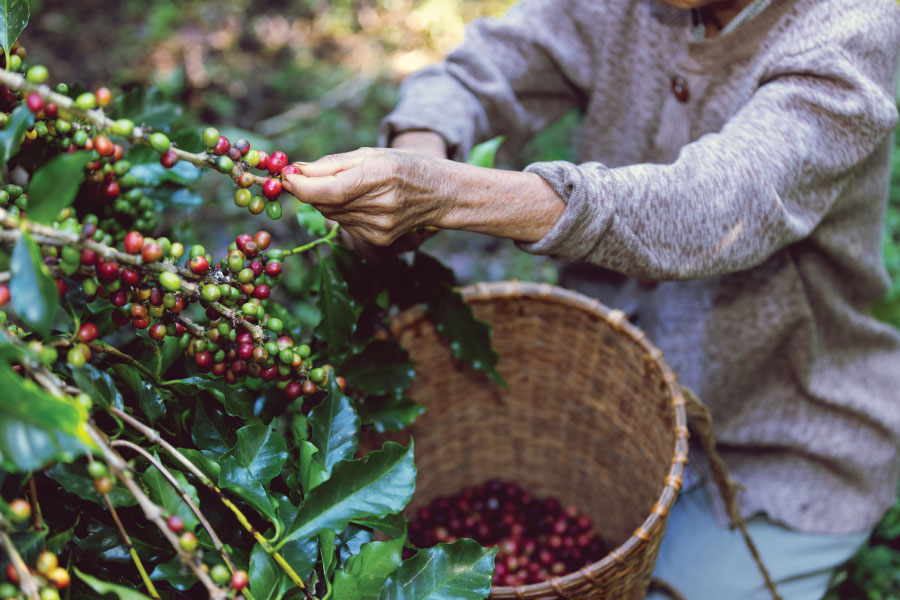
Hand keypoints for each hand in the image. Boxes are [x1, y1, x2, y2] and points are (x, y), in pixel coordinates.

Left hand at [282, 147, 450, 246]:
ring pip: (332, 216)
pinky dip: (343, 213)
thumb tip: (294, 171)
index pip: (330, 191)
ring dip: (328, 202)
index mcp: (380, 177)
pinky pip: (345, 225)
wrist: (439, 194)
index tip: (284, 179)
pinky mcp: (379, 241)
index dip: (302, 187)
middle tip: (304, 177)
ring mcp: (380, 228)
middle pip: (326, 204)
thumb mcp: (369, 155)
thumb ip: (330, 164)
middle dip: (310, 191)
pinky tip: (362, 204)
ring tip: (349, 188)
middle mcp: (381, 206)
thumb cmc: (403, 167)